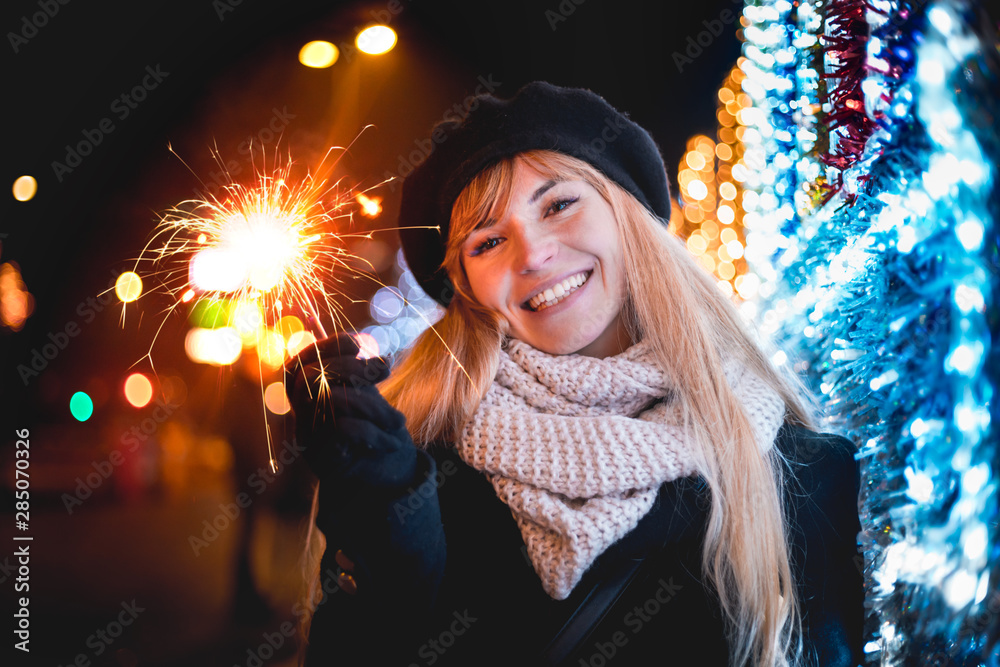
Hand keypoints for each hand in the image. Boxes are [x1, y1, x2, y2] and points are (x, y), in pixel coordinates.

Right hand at [284, 333, 416, 489]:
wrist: (390, 481)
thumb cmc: (377, 431)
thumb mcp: (368, 396)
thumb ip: (358, 374)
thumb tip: (363, 346)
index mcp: (307, 400)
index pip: (297, 364)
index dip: (326, 347)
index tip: (360, 345)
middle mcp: (301, 419)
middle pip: (308, 377)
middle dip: (350, 368)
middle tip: (384, 371)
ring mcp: (309, 442)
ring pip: (329, 402)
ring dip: (373, 404)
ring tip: (397, 420)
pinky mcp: (325, 463)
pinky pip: (344, 431)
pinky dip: (375, 432)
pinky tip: (392, 441)